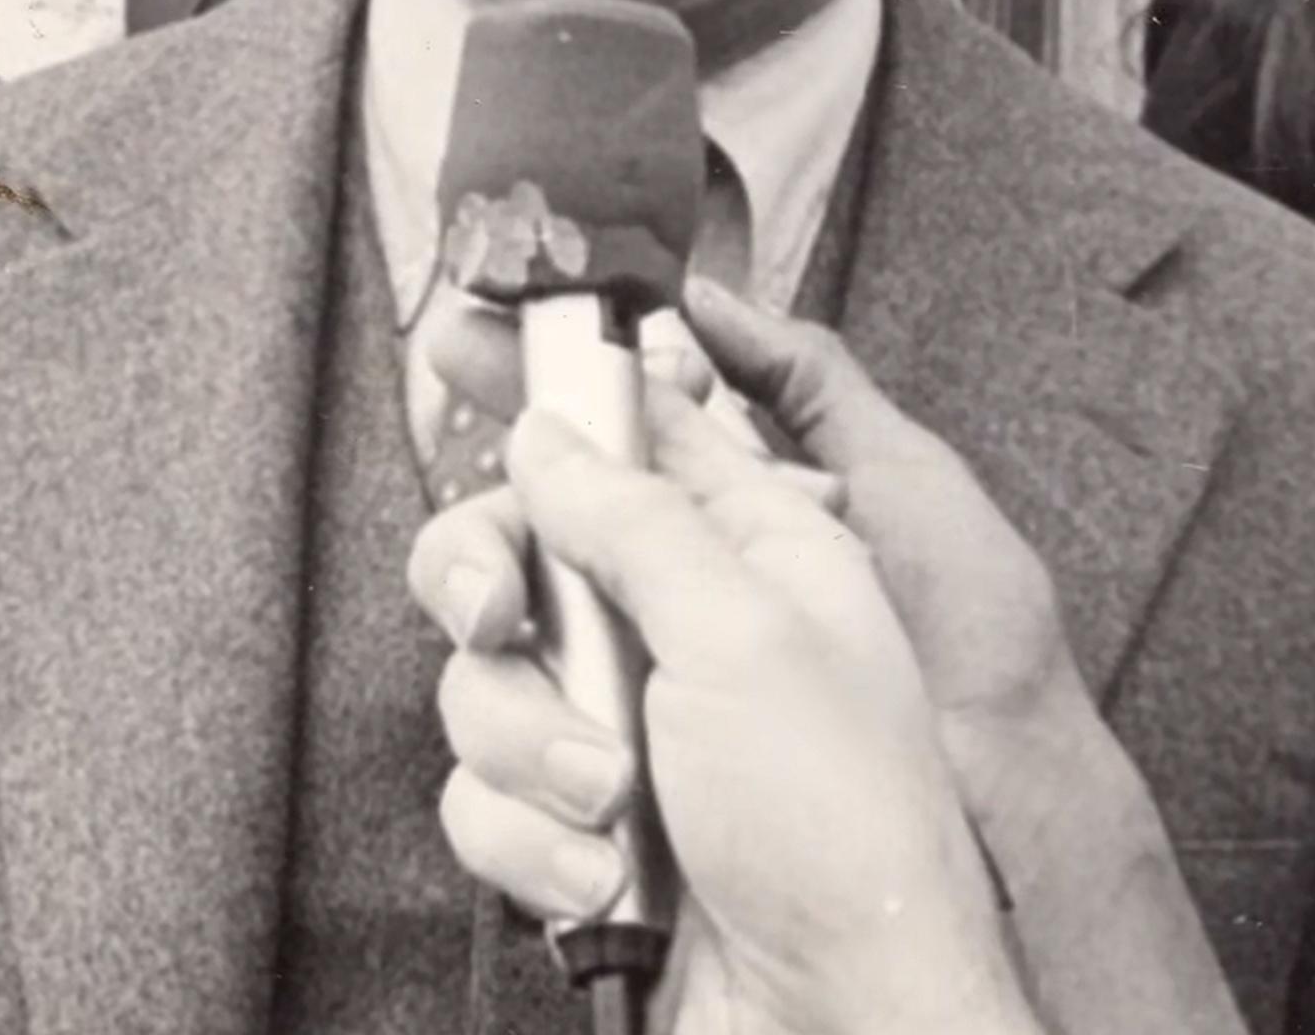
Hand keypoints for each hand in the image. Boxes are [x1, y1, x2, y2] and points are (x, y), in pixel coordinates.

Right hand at [424, 278, 1087, 833]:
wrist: (845, 1026)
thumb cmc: (850, 834)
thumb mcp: (753, 632)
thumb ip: (640, 519)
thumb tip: (552, 437)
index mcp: (758, 553)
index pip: (634, 429)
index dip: (548, 390)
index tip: (464, 348)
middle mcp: (686, 634)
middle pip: (519, 553)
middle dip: (493, 593)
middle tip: (507, 619)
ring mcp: (630, 739)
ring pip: (483, 684)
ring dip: (531, 749)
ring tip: (616, 799)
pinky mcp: (584, 837)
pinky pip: (484, 803)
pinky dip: (533, 847)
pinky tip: (609, 879)